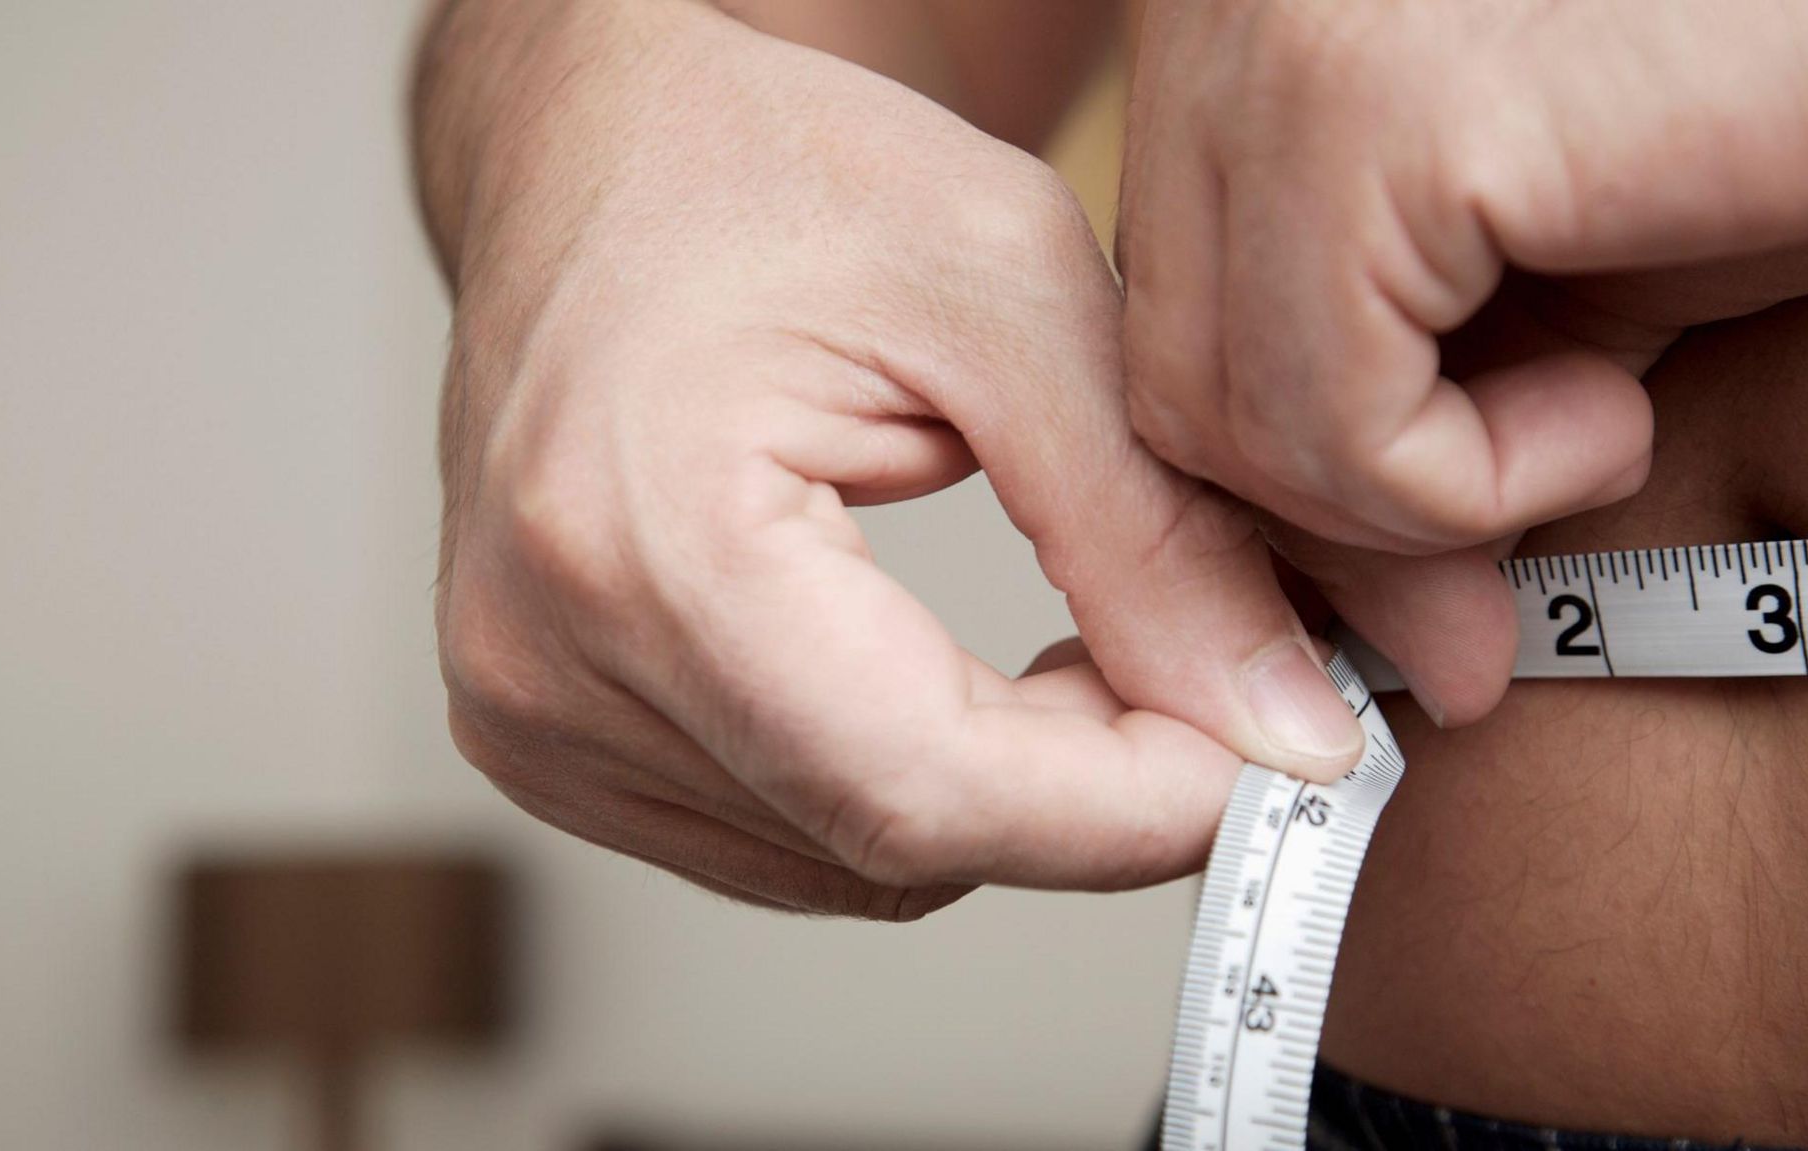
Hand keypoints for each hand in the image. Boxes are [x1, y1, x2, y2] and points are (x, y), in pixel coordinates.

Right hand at [422, 2, 1366, 916]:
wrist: (596, 154)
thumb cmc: (775, 170)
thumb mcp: (1009, 293)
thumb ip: (1151, 532)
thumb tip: (1277, 727)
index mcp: (650, 540)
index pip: (923, 792)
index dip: (1131, 807)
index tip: (1271, 749)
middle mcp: (544, 662)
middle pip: (891, 845)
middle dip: (1087, 793)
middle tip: (1195, 665)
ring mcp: (530, 713)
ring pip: (844, 865)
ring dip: (999, 792)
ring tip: (1068, 650)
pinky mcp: (543, 733)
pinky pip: (778, 838)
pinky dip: (903, 784)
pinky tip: (946, 679)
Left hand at [1121, 0, 1807, 718]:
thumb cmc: (1773, 110)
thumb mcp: (1540, 284)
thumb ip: (1405, 409)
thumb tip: (1373, 624)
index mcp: (1231, 26)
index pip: (1161, 317)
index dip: (1274, 479)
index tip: (1403, 593)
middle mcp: (1214, 12)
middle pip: (1161, 372)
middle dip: (1319, 533)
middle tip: (1468, 623)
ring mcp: (1273, 52)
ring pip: (1215, 418)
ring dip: (1412, 509)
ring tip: (1599, 429)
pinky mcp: (1365, 119)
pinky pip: (1326, 425)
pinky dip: (1462, 490)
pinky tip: (1611, 411)